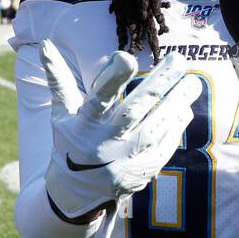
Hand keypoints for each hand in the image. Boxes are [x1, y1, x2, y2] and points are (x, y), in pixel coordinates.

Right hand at [40, 40, 200, 220]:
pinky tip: (185, 107)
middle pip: (134, 111)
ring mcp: (125, 160)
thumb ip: (58, 79)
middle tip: (178, 59)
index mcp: (83, 125)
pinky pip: (164, 146)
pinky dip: (175, 127)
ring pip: (155, 129)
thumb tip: (45, 44)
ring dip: (176, 104)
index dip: (110, 80)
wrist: (77, 193)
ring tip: (193, 82)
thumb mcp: (61, 114)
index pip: (97, 100)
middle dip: (158, 85)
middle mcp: (104, 143)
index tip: (126, 57)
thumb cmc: (70, 143)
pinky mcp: (142, 171)